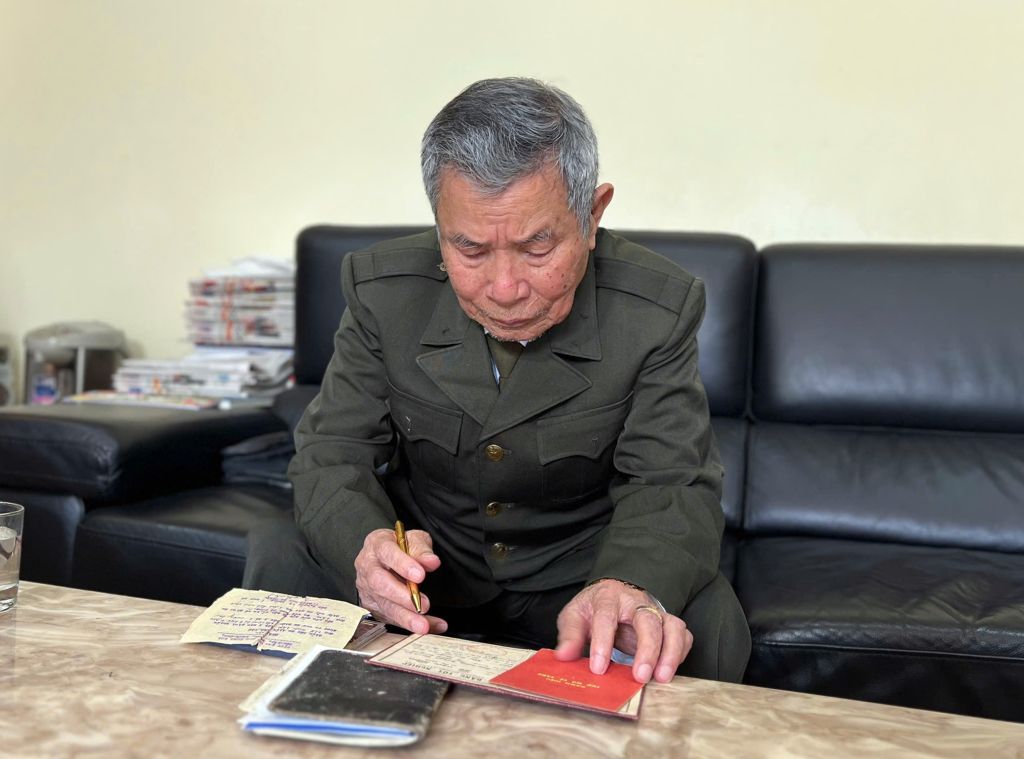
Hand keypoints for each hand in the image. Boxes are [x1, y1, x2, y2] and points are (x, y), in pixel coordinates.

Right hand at [353, 527, 446, 634]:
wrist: (387, 557)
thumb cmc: (401, 547)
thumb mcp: (414, 540)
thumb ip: (422, 550)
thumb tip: (432, 562)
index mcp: (377, 544)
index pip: (387, 552)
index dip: (403, 564)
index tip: (420, 575)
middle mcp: (367, 566)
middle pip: (380, 583)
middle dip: (402, 597)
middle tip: (423, 605)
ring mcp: (367, 587)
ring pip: (384, 605)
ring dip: (405, 617)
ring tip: (424, 625)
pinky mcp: (371, 605)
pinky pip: (390, 617)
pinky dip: (409, 623)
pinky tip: (428, 625)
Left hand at [554, 579, 692, 683]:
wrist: (613, 594)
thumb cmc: (594, 608)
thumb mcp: (575, 616)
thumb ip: (570, 635)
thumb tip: (563, 656)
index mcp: (608, 597)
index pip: (606, 617)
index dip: (602, 644)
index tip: (597, 669)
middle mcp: (636, 602)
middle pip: (648, 620)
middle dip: (647, 650)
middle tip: (640, 676)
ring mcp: (655, 612)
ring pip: (672, 627)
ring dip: (670, 653)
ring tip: (661, 678)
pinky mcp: (668, 623)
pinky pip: (683, 635)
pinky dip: (680, 653)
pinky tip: (668, 670)